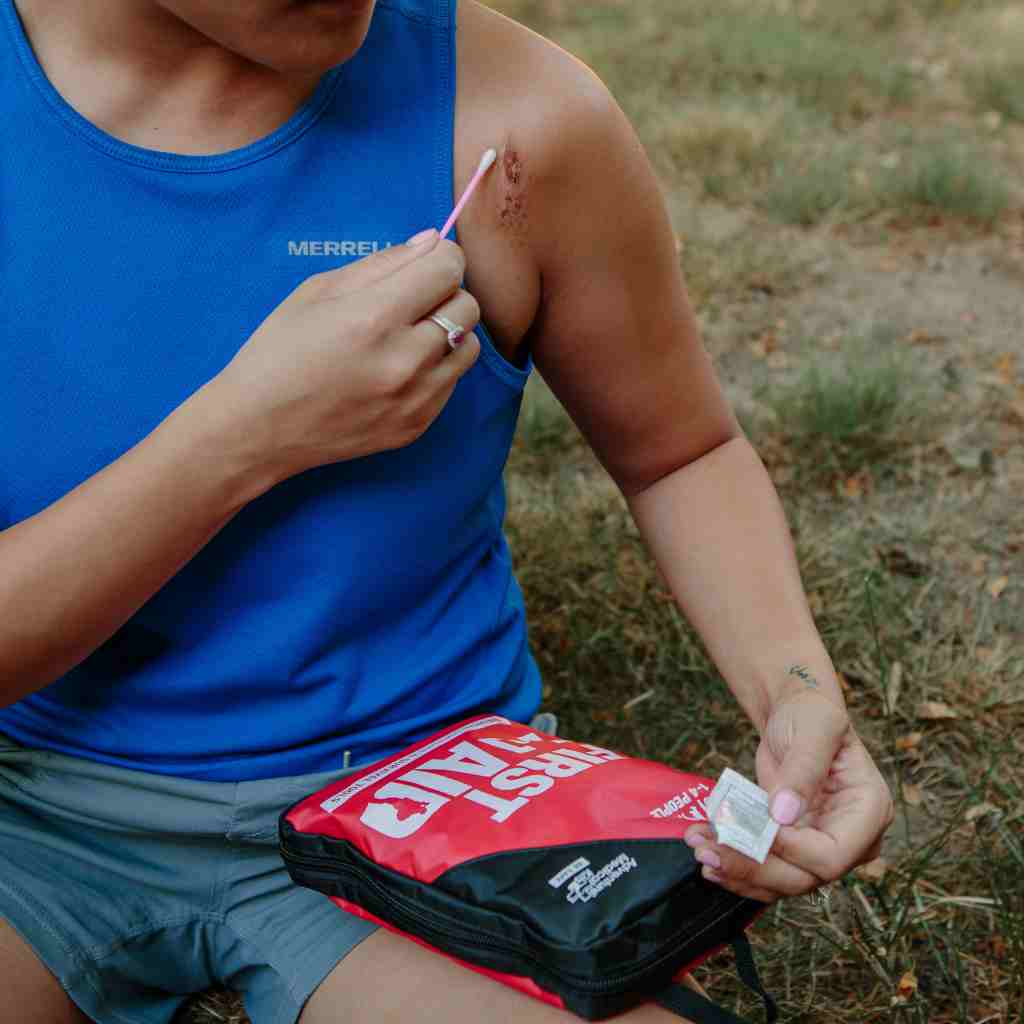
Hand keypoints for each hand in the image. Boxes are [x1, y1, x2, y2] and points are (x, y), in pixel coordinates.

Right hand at [207, 230, 481, 482]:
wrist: (260, 429)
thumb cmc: (279, 352)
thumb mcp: (317, 292)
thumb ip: (381, 264)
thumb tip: (431, 241)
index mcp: (373, 317)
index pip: (447, 268)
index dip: (442, 257)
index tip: (427, 263)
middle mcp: (402, 360)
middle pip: (467, 306)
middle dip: (446, 294)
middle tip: (413, 302)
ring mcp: (414, 398)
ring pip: (469, 346)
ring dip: (448, 333)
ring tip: (409, 338)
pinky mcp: (417, 425)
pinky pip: (452, 382)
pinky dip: (435, 369)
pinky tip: (398, 371)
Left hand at [684, 689, 894, 901]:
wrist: (795, 715)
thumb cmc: (811, 715)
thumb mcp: (814, 728)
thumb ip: (803, 768)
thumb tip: (783, 813)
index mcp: (868, 811)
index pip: (831, 855)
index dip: (789, 850)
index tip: (752, 826)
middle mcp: (851, 840)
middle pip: (802, 877)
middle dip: (752, 866)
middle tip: (707, 849)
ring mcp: (820, 848)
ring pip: (780, 881)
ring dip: (735, 871)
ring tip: (698, 847)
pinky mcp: (793, 850)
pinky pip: (766, 871)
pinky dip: (734, 865)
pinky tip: (706, 850)